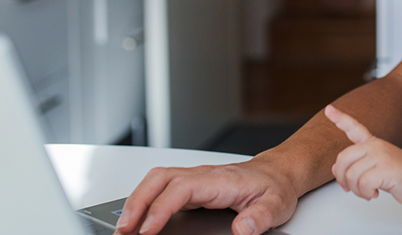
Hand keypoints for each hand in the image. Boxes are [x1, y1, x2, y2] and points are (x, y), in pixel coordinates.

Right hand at [113, 156, 297, 234]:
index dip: (161, 208)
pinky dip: (145, 201)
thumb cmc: (274, 187)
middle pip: (159, 179)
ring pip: (156, 181)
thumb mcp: (276, 205)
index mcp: (219, 180)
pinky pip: (162, 189)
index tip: (147, 229)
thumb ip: (259, 218)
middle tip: (123, 230)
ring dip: (136, 201)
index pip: (181, 189)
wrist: (278, 174)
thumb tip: (242, 230)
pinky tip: (139, 220)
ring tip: (124, 228)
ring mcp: (195, 179)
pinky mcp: (192, 187)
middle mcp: (202, 176)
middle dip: (137, 202)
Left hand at [325, 104, 401, 204]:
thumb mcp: (375, 167)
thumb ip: (356, 165)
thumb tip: (335, 168)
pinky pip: (363, 183)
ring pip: (352, 175)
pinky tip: (375, 193)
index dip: (340, 118)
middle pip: (343, 159)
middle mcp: (376, 146)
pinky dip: (366, 193)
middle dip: (342, 178)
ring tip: (368, 192)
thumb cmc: (400, 175)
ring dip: (357, 190)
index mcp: (373, 143)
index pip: (354, 127)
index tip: (329, 109)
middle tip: (349, 188)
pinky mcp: (387, 168)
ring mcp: (382, 155)